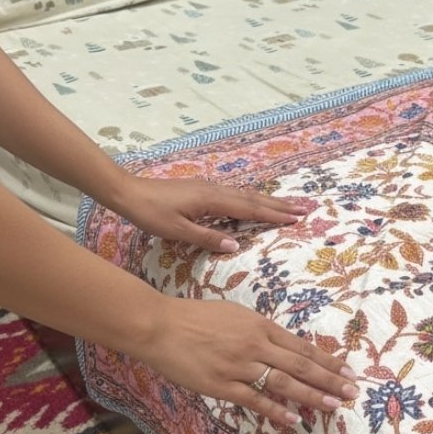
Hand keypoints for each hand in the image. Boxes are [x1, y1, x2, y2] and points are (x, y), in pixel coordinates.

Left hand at [110, 175, 314, 252]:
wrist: (128, 192)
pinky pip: (236, 194)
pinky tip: (255, 202)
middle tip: (305, 208)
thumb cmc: (150, 213)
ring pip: (246, 194)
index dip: (274, 214)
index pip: (250, 208)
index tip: (297, 218)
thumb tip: (237, 245)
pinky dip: (252, 199)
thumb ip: (208, 238)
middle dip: (280, 204)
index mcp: (212, 200)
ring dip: (269, 200)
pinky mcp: (203, 190)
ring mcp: (210, 188)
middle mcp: (216, 190)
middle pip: (254, 198)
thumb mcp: (177, 231)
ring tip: (288, 205)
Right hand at [136, 297, 358, 427]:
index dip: (327, 360)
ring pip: (283, 382)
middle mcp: (256, 345)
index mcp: (261, 326)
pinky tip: (293, 419)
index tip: (348, 371)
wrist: (160, 326)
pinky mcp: (221, 385)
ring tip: (333, 406)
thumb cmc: (197, 317)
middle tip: (353, 392)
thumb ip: (261, 331)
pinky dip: (275, 410)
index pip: (303, 347)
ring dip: (311, 395)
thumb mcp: (237, 315)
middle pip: (301, 365)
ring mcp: (239, 366)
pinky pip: (254, 400)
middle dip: (330, 380)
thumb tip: (285, 347)